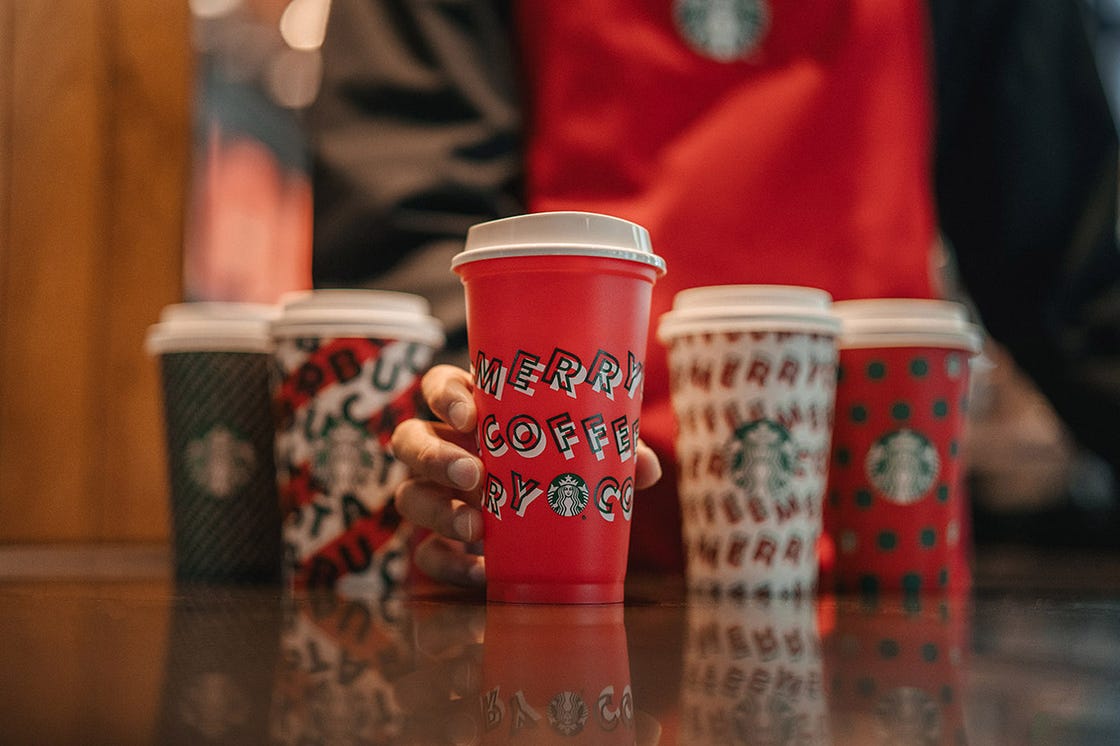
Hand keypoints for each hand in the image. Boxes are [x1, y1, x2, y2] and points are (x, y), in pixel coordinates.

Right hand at [391, 364, 663, 586]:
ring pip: (408, 496)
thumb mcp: (585, 454)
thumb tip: (646, 469)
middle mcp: (442, 448)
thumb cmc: (560, 468)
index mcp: (473, 412)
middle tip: (475, 475)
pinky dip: (449, 563)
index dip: (446, 397)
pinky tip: (481, 570)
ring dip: (439, 511)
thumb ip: (611, 454)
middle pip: (409, 440)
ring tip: (478, 527)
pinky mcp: (435, 543)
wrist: (549, 534)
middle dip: (435, 457)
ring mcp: (433, 496)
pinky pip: (425, 554)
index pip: (439, 387)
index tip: (471, 415)